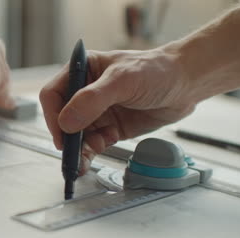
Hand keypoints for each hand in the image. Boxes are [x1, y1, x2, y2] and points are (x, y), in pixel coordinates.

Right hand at [40, 48, 196, 174]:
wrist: (186, 85)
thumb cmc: (156, 71)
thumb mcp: (123, 80)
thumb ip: (93, 99)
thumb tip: (67, 122)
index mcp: (82, 71)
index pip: (54, 94)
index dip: (54, 115)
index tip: (62, 133)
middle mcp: (85, 92)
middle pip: (62, 119)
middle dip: (65, 138)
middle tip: (69, 156)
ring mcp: (96, 112)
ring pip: (75, 136)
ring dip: (76, 150)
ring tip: (79, 164)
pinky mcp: (108, 129)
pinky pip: (91, 145)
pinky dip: (87, 155)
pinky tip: (89, 160)